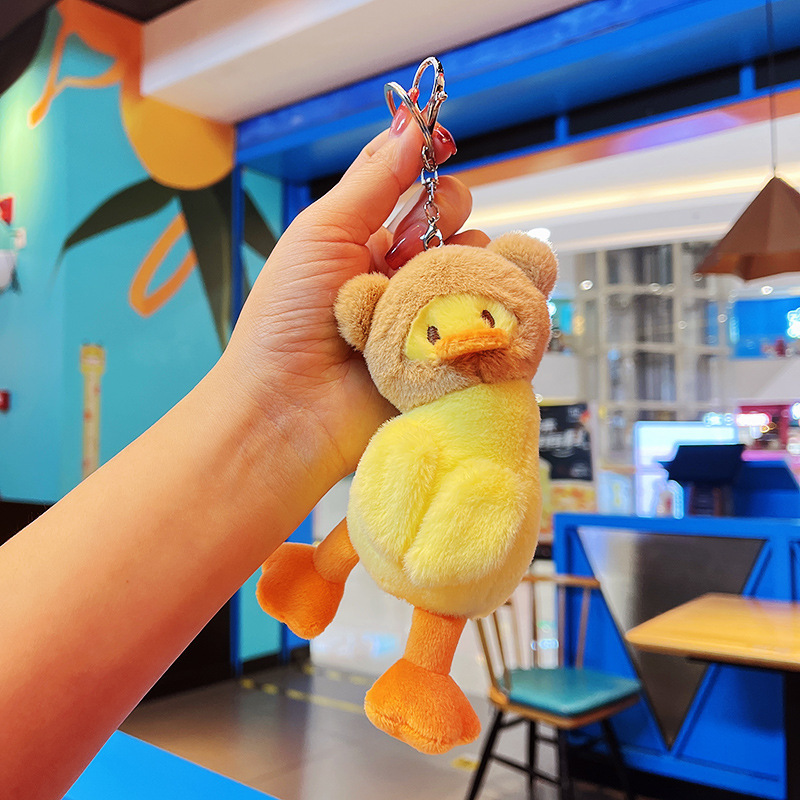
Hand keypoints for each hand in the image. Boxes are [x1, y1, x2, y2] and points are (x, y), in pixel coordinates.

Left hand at [224, 109, 488, 480]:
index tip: (436, 150)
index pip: (412, 187)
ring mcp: (430, 313)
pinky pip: (496, 314)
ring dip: (464, 264)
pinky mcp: (453, 353)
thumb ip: (373, 180)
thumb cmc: (287, 320)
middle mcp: (402, 274)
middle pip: (455, 220)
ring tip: (424, 294)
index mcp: (365, 241)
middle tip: (410, 245)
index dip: (426, 165)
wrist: (290, 409)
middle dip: (444, 217)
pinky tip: (473, 305)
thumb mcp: (322, 233)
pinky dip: (495, 300)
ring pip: (482, 263)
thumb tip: (414, 124)